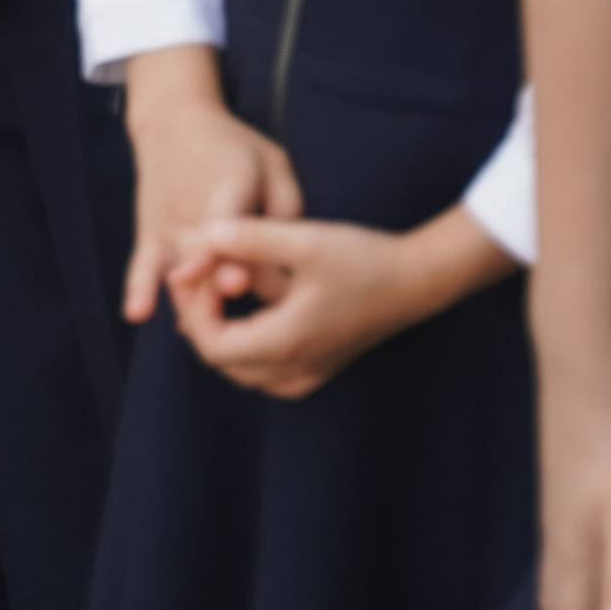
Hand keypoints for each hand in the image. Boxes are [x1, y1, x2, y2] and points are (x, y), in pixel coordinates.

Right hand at [122, 47, 300, 321]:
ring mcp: (168, 222)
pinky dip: (139, 288)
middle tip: (246, 330)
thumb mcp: (274, 162)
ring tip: (209, 334)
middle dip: (222, 293)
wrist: (173, 120)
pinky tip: (138, 313)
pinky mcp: (149, 232)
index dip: (247, 264)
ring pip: (182, 273)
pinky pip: (141, 265)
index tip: (253, 286)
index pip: (235, 234)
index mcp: (230, 187)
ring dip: (194, 305)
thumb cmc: (234, 146)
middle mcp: (194, 208)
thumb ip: (287, 207)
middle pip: (209, 262)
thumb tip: (288, 261)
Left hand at [165, 214, 427, 397]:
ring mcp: (309, 373)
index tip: (194, 271)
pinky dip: (246, 346)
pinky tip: (249, 311)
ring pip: (241, 369)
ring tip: (218, 288)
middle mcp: (294, 369)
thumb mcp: (306, 240)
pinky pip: (266, 372)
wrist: (417, 280)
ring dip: (221, 332)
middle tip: (197, 276)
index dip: (193, 309)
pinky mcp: (320, 367)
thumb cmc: (364, 258)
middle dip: (200, 318)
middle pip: (221, 360)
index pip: (211, 345)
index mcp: (286, 343)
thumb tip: (206, 235)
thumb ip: (253, 237)